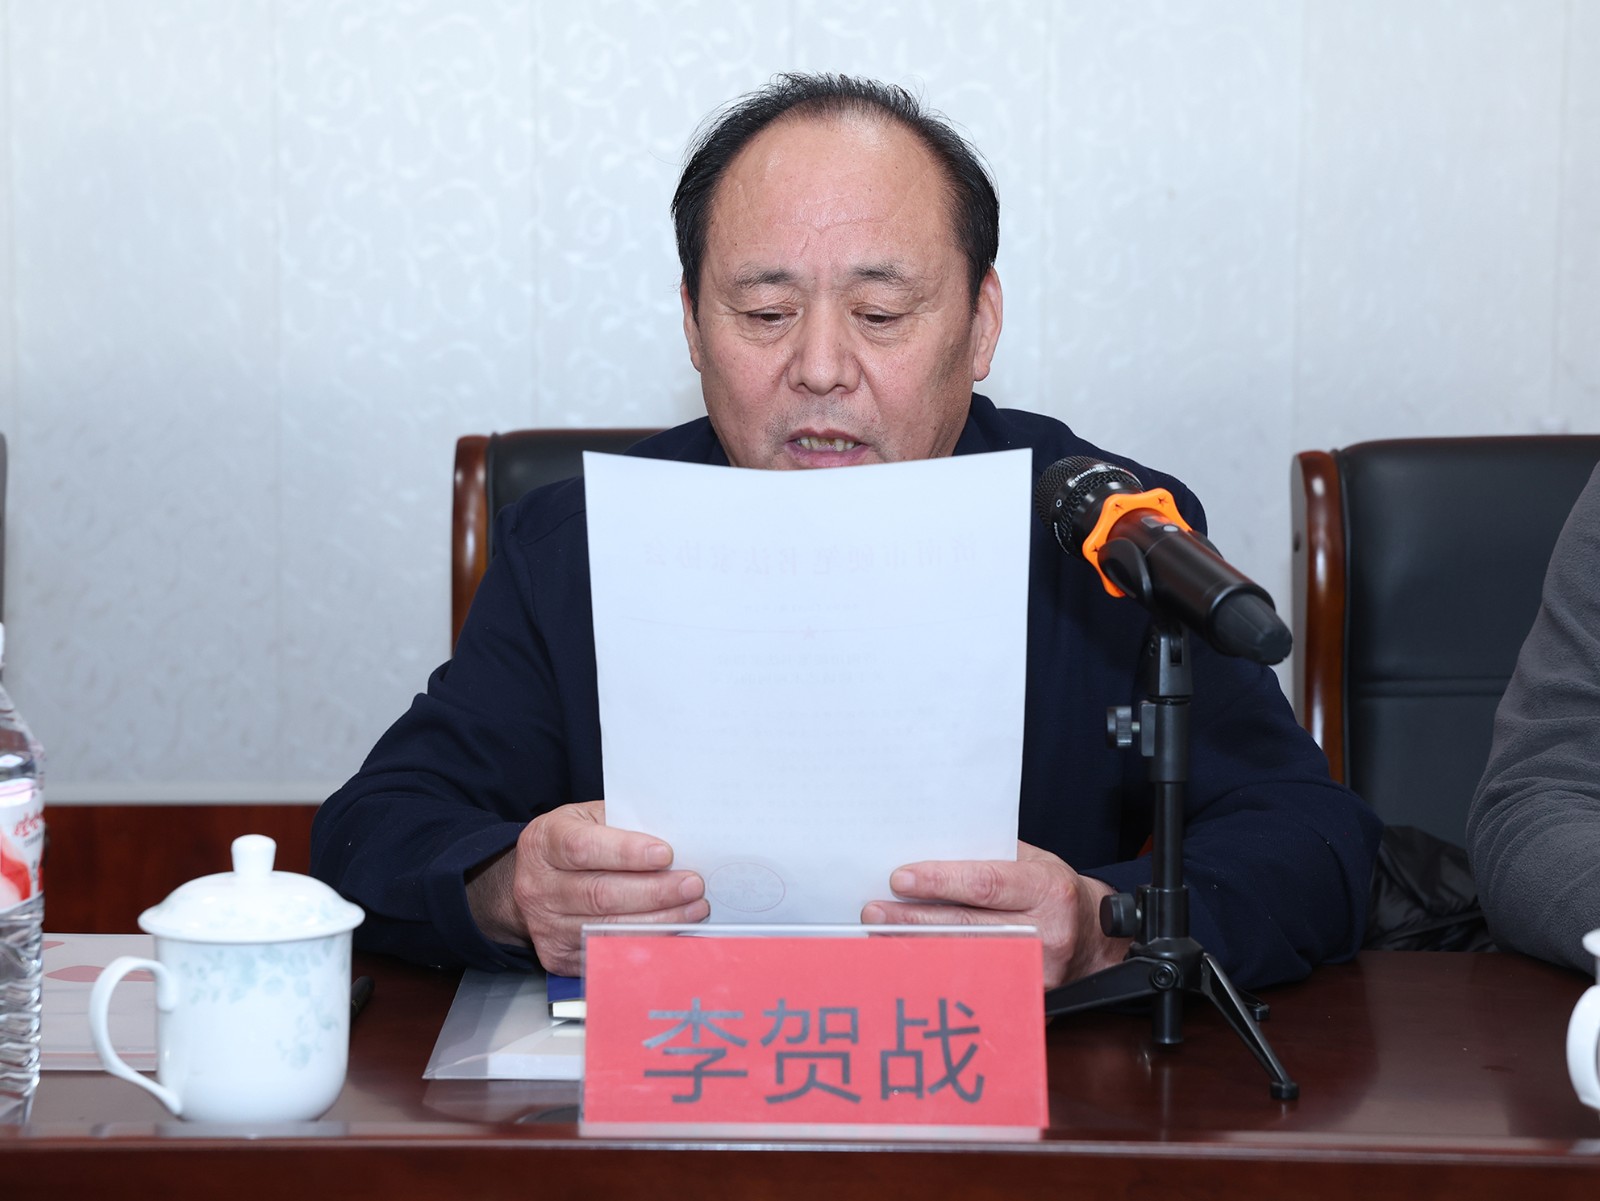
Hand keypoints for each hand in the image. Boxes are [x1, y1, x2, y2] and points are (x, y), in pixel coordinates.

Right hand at [466, 800, 706, 974]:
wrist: (535, 882)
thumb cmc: (573, 843)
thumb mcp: (588, 819)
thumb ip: (623, 824)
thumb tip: (675, 837)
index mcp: (544, 842)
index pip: (582, 848)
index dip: (626, 852)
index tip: (666, 854)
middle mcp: (538, 887)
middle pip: (600, 895)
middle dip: (655, 892)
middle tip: (692, 885)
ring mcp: (545, 926)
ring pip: (608, 929)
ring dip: (658, 921)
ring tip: (693, 908)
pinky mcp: (558, 956)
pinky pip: (608, 954)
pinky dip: (645, 944)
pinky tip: (672, 932)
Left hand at [859, 841, 1128, 988]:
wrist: (1096, 942)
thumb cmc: (1055, 893)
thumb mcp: (1034, 862)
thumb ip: (990, 856)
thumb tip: (930, 849)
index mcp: (1048, 891)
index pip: (986, 885)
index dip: (940, 882)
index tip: (900, 879)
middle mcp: (1046, 934)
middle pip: (968, 927)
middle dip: (914, 920)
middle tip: (873, 911)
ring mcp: (1037, 973)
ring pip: (965, 960)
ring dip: (917, 949)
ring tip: (879, 936)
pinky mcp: (1028, 1000)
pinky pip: (975, 985)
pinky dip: (938, 974)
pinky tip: (908, 964)